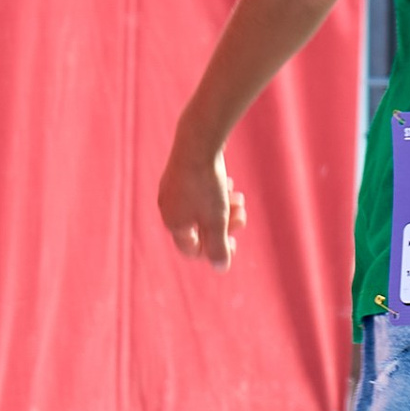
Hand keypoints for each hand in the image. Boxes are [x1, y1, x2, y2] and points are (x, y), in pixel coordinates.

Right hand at [159, 140, 245, 270]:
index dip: (216, 249)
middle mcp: (168, 209)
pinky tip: (228, 185)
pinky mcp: (180, 174)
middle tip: (241, 215)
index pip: (193, 249)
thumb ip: (218, 246)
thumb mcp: (217, 220)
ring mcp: (172, 191)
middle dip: (223, 225)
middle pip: (200, 228)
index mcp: (174, 224)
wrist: (197, 142)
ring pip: (202, 209)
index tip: (234, 241)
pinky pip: (199, 192)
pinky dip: (215, 193)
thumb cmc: (206, 184)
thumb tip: (220, 268)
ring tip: (239, 198)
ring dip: (223, 208)